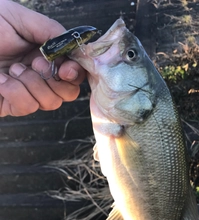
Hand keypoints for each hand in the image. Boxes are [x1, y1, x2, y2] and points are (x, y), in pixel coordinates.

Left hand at [0, 0, 84, 116]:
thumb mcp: (18, 18)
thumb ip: (50, 30)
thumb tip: (75, 47)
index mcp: (45, 56)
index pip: (73, 73)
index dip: (75, 74)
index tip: (66, 69)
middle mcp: (39, 77)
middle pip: (67, 93)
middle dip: (56, 80)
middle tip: (36, 64)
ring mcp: (25, 92)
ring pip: (49, 102)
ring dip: (32, 84)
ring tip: (12, 68)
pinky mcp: (10, 105)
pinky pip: (26, 106)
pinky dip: (14, 91)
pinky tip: (1, 80)